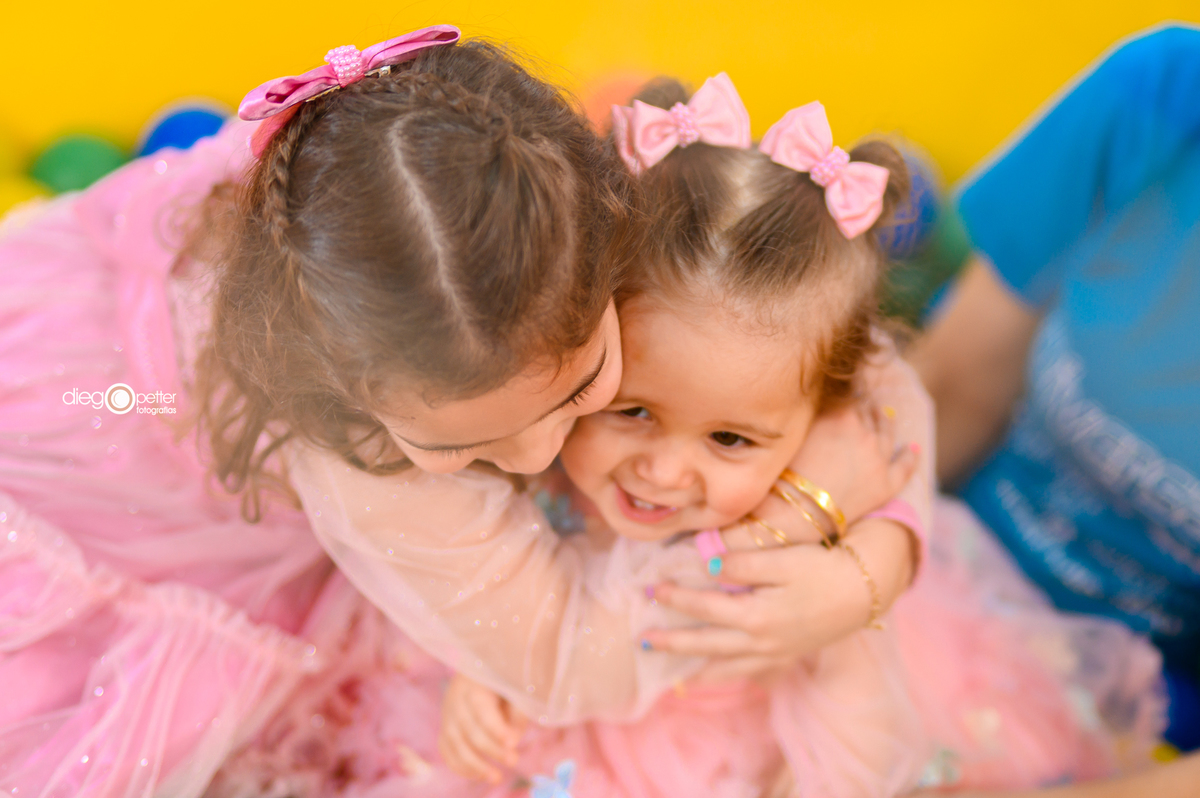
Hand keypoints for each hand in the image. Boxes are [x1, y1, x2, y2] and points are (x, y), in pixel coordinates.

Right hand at [437, 674, 526, 783]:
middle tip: (513, 760)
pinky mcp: (444, 729)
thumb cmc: (502, 683)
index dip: (496, 729)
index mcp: (475, 686)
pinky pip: (446, 751)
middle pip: (470, 731)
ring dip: (475, 766)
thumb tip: (511, 742)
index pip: (483, 711)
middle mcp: (456, 701)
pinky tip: (478, 775)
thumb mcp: (514, 689)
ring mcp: (447, 716)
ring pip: (455, 745)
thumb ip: (516, 713)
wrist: (477, 672)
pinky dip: (459, 767)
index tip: (512, 744)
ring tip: (496, 777)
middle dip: (492, 750)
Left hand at [643, 518, 914, 675]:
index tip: (651, 589)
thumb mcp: (783, 558)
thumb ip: (742, 562)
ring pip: (727, 667)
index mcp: (755, 616)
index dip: (675, 598)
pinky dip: (726, 675)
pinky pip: (748, 672)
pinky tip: (715, 675)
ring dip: (696, 668)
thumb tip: (706, 565)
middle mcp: (761, 642)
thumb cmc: (823, 568)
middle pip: (707, 645)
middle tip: (643, 641)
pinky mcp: (787, 654)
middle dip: (674, 643)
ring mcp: (774, 653)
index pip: (704, 607)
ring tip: (671, 675)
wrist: (866, 591)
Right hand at [784, 399, 916, 524]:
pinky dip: (910, 456)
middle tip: (862, 404)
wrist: (795, 509)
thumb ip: (816, 412)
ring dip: (886, 421)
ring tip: (885, 415)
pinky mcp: (886, 484)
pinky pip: (904, 466)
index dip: (847, 393)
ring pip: (887, 432)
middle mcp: (864, 432)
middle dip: (865, 408)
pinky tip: (912, 448)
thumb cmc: (785, 470)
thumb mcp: (797, 430)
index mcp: (841, 415)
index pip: (849, 395)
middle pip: (868, 412)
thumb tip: (827, 399)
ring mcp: (878, 458)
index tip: (846, 391)